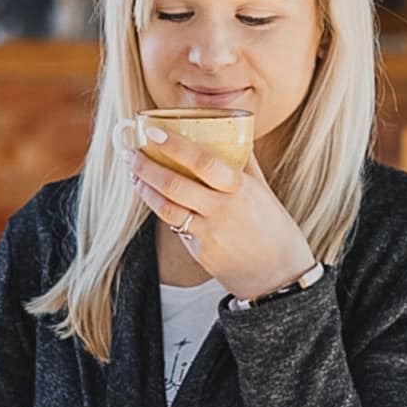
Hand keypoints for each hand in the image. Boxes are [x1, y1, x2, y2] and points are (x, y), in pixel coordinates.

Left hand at [124, 133, 316, 301]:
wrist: (278, 273)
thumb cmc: (272, 226)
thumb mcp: (263, 190)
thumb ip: (244, 163)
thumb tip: (230, 132)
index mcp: (241, 188)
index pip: (203, 162)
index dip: (176, 146)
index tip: (153, 132)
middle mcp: (223, 209)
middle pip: (175, 185)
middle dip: (146, 167)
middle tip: (129, 153)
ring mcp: (209, 233)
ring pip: (166, 207)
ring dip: (145, 189)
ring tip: (134, 174)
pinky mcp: (200, 252)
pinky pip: (175, 226)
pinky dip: (160, 208)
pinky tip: (152, 197)